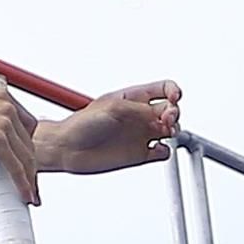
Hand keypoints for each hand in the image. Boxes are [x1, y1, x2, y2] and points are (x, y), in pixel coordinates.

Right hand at [0, 92, 41, 203]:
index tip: (28, 165)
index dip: (29, 151)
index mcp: (4, 100)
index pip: (29, 129)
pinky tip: (25, 195)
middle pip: (29, 146)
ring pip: (26, 159)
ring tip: (29, 194)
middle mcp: (8, 110)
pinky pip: (16, 168)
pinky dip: (23, 184)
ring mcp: (4, 125)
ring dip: (30, 180)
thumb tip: (5, 150)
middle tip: (30, 185)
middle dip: (31, 168)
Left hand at [39, 80, 183, 175]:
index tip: (175, 97)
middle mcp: (139, 115)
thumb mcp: (112, 108)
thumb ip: (139, 110)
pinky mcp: (139, 154)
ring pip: (170, 130)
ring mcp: (140, 135)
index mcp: (133, 98)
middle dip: (174, 112)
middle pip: (171, 110)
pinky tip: (157, 148)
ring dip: (174, 129)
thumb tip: (159, 114)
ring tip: (166, 131)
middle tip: (167, 118)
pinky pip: (162, 152)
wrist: (67, 149)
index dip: (173, 91)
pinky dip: (166, 150)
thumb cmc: (81, 124)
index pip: (162, 89)